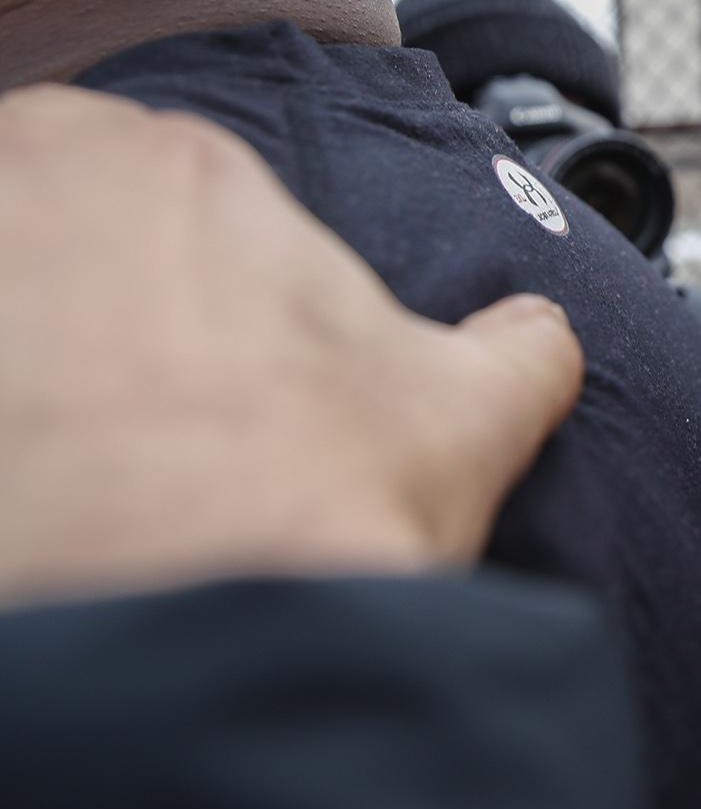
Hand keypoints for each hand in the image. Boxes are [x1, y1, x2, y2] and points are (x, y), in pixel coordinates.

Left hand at [0, 86, 583, 605]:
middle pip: (38, 249)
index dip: (176, 318)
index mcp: (179, 168)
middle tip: (115, 449)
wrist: (179, 639)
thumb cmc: (306, 511)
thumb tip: (539, 336)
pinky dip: (0, 438)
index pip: (151, 215)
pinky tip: (25, 500)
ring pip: (1, 314)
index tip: (181, 398)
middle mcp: (29, 179)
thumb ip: (518, 350)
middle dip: (69, 330)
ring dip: (22, 374)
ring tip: (57, 482)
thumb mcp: (464, 421)